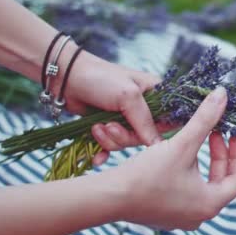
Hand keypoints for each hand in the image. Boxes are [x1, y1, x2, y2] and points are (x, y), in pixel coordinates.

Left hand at [60, 49, 166, 164]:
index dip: (161, 131)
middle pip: (145, 136)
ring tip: (96, 127)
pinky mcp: (108, 127)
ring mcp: (125, 118)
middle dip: (125, 136)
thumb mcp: (128, 96)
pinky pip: (112, 147)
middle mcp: (143, 108)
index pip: (170, 119)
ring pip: (127, 143)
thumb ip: (145, 121)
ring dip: (110, 140)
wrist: (65, 77)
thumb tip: (158, 145)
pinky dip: (103, 152)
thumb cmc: (101, 79)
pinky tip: (95, 157)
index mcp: (155, 94)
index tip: (144, 133)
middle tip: (110, 126)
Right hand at [110, 87, 235, 229]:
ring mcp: (181, 219)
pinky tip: (177, 155)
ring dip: (204, 162)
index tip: (234, 134)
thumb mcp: (181, 143)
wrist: (107, 197)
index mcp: (210, 203)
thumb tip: (223, 94)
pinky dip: (189, 173)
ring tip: (196, 139)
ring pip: (204, 186)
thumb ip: (204, 119)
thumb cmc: (147, 173)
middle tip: (215, 132)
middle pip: (222, 181)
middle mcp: (199, 216)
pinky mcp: (165, 216)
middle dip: (220, 154)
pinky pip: (187, 193)